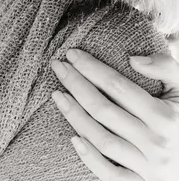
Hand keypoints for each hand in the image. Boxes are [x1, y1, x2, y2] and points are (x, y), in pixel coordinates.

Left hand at [50, 49, 178, 180]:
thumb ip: (166, 69)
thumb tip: (134, 59)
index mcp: (165, 117)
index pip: (118, 86)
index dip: (92, 68)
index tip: (72, 54)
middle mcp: (156, 143)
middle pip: (104, 110)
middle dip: (76, 84)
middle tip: (57, 66)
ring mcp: (148, 167)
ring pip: (102, 139)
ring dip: (75, 116)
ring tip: (58, 94)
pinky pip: (111, 175)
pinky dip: (91, 159)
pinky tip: (74, 138)